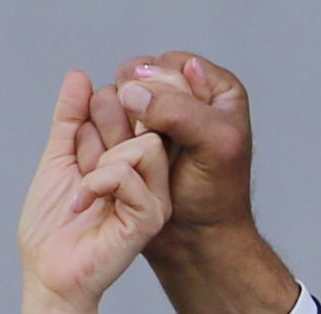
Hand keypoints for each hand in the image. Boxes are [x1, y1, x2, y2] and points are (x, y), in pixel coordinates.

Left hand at [17, 71, 170, 313]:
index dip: (96, 113)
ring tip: (84, 191)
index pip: (128, 106)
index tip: (76, 149)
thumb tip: (79, 75)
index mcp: (130, 159)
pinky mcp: (150, 218)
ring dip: (103, 163)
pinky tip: (82, 205)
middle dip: (100, 132)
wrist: (48, 273)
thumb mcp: (57, 159)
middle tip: (79, 165)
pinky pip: (132, 176)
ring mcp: (153, 197)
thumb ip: (69, 119)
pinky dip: (99, 183)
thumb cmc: (51, 227)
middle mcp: (147, 176)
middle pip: (144, 116)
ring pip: (147, 144)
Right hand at [107, 54, 255, 256]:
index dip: (157, 90)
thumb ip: (178, 110)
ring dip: (115, 124)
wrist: (196, 241)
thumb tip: (132, 92)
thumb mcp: (213, 144)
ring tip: (131, 152)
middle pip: (138, 76)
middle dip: (134, 108)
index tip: (160, 125)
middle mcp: (184, 97)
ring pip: (116, 98)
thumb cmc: (216, 197)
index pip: (170, 64)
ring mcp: (155, 120)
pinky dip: (104, 138)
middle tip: (146, 140)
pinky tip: (115, 159)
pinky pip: (104, 123)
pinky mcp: (132, 141)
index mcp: (215, 89)